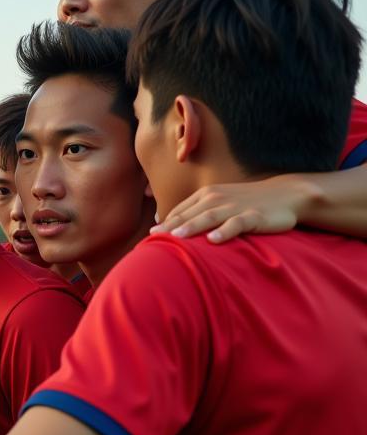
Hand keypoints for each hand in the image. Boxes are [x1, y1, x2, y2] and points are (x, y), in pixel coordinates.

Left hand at [151, 175, 303, 242]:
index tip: (150, 236)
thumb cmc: (246, 201)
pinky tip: (214, 240)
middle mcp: (217, 199)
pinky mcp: (253, 216)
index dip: (166, 223)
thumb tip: (167, 223)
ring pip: (209, 217)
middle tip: (153, 239)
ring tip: (176, 237)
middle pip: (190, 214)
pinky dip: (225, 231)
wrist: (286, 194)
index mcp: (206, 195)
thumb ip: (195, 211)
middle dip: (171, 226)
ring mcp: (235, 207)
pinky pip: (237, 224)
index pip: (180, 211)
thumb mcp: (219, 202)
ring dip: (192, 226)